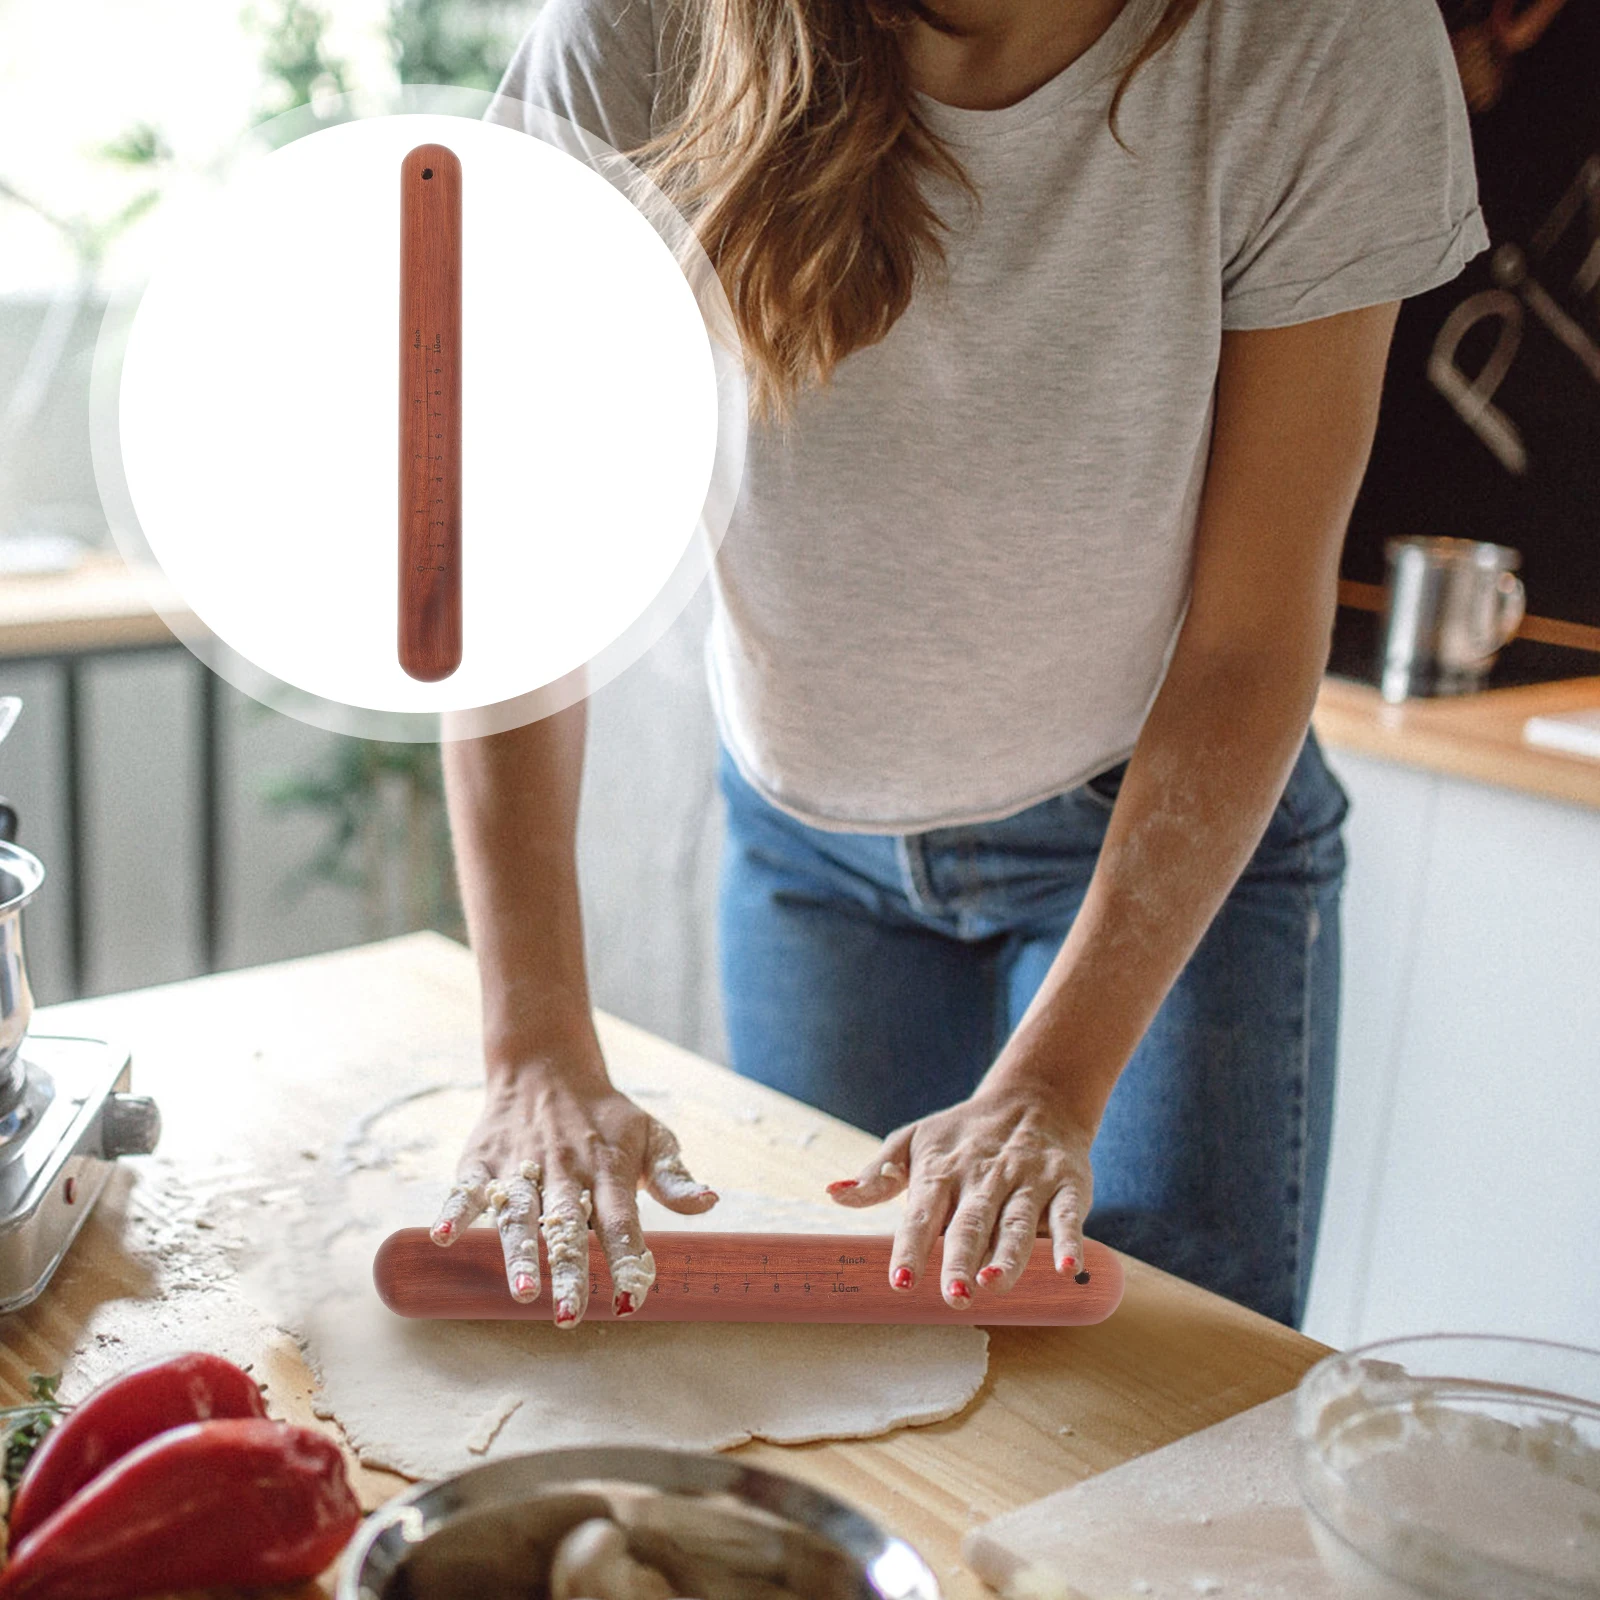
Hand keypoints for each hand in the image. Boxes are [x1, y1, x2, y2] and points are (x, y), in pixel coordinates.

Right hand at [430, 1039, 716, 1326]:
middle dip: (569, 1271)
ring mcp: (521, 1165)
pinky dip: (454, 1211)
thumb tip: (709, 1203)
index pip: (621, 1222)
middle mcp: (565, 1171)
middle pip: (568, 1225)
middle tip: (569, 1316)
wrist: (548, 1068)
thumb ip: (674, 1178)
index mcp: (608, 1170)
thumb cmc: (606, 1118)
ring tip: (523, 1293)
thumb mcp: (650, 1136)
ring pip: (520, 1213)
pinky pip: (466, 1188)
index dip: (626, 1260)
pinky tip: (445, 1237)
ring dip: (519, 1253)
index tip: (632, 1301)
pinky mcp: (483, 1160)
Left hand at [825, 1076, 1093, 1307]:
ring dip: (1008, 1255)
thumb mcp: (915, 1142)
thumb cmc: (963, 1133)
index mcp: (942, 1171)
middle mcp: (984, 1177)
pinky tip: (1066, 1269)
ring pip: (1017, 1222)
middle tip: (955, 1296)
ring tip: (994, 1284)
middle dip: (962, 1259)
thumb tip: (834, 1195)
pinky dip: (1069, 1241)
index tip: (902, 1282)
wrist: (1033, 1098)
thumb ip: (877, 1175)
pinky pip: (1068, 1215)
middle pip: (972, 1222)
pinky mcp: (1067, 1185)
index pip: (923, 1213)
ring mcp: (1028, 1181)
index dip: (912, 1248)